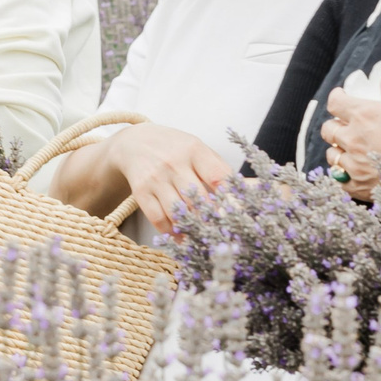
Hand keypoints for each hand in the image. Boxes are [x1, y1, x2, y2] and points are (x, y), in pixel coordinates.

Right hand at [99, 122, 233, 235]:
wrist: (134, 142)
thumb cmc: (174, 148)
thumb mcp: (197, 149)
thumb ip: (218, 169)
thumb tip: (246, 193)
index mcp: (194, 149)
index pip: (218, 177)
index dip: (229, 199)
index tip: (238, 215)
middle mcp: (174, 163)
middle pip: (198, 199)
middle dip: (212, 220)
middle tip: (223, 234)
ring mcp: (156, 178)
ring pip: (178, 212)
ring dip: (192, 229)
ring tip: (203, 238)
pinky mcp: (141, 192)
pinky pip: (158, 218)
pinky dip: (171, 232)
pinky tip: (181, 236)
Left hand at [319, 73, 380, 201]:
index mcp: (363, 114)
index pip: (335, 103)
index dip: (337, 98)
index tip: (341, 97)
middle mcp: (353, 138)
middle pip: (329, 129)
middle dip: (336, 125)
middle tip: (346, 126)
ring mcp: (353, 163)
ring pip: (332, 155)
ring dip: (339, 150)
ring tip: (352, 150)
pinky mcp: (357, 185)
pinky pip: (340, 179)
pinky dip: (344, 174)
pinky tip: (356, 172)